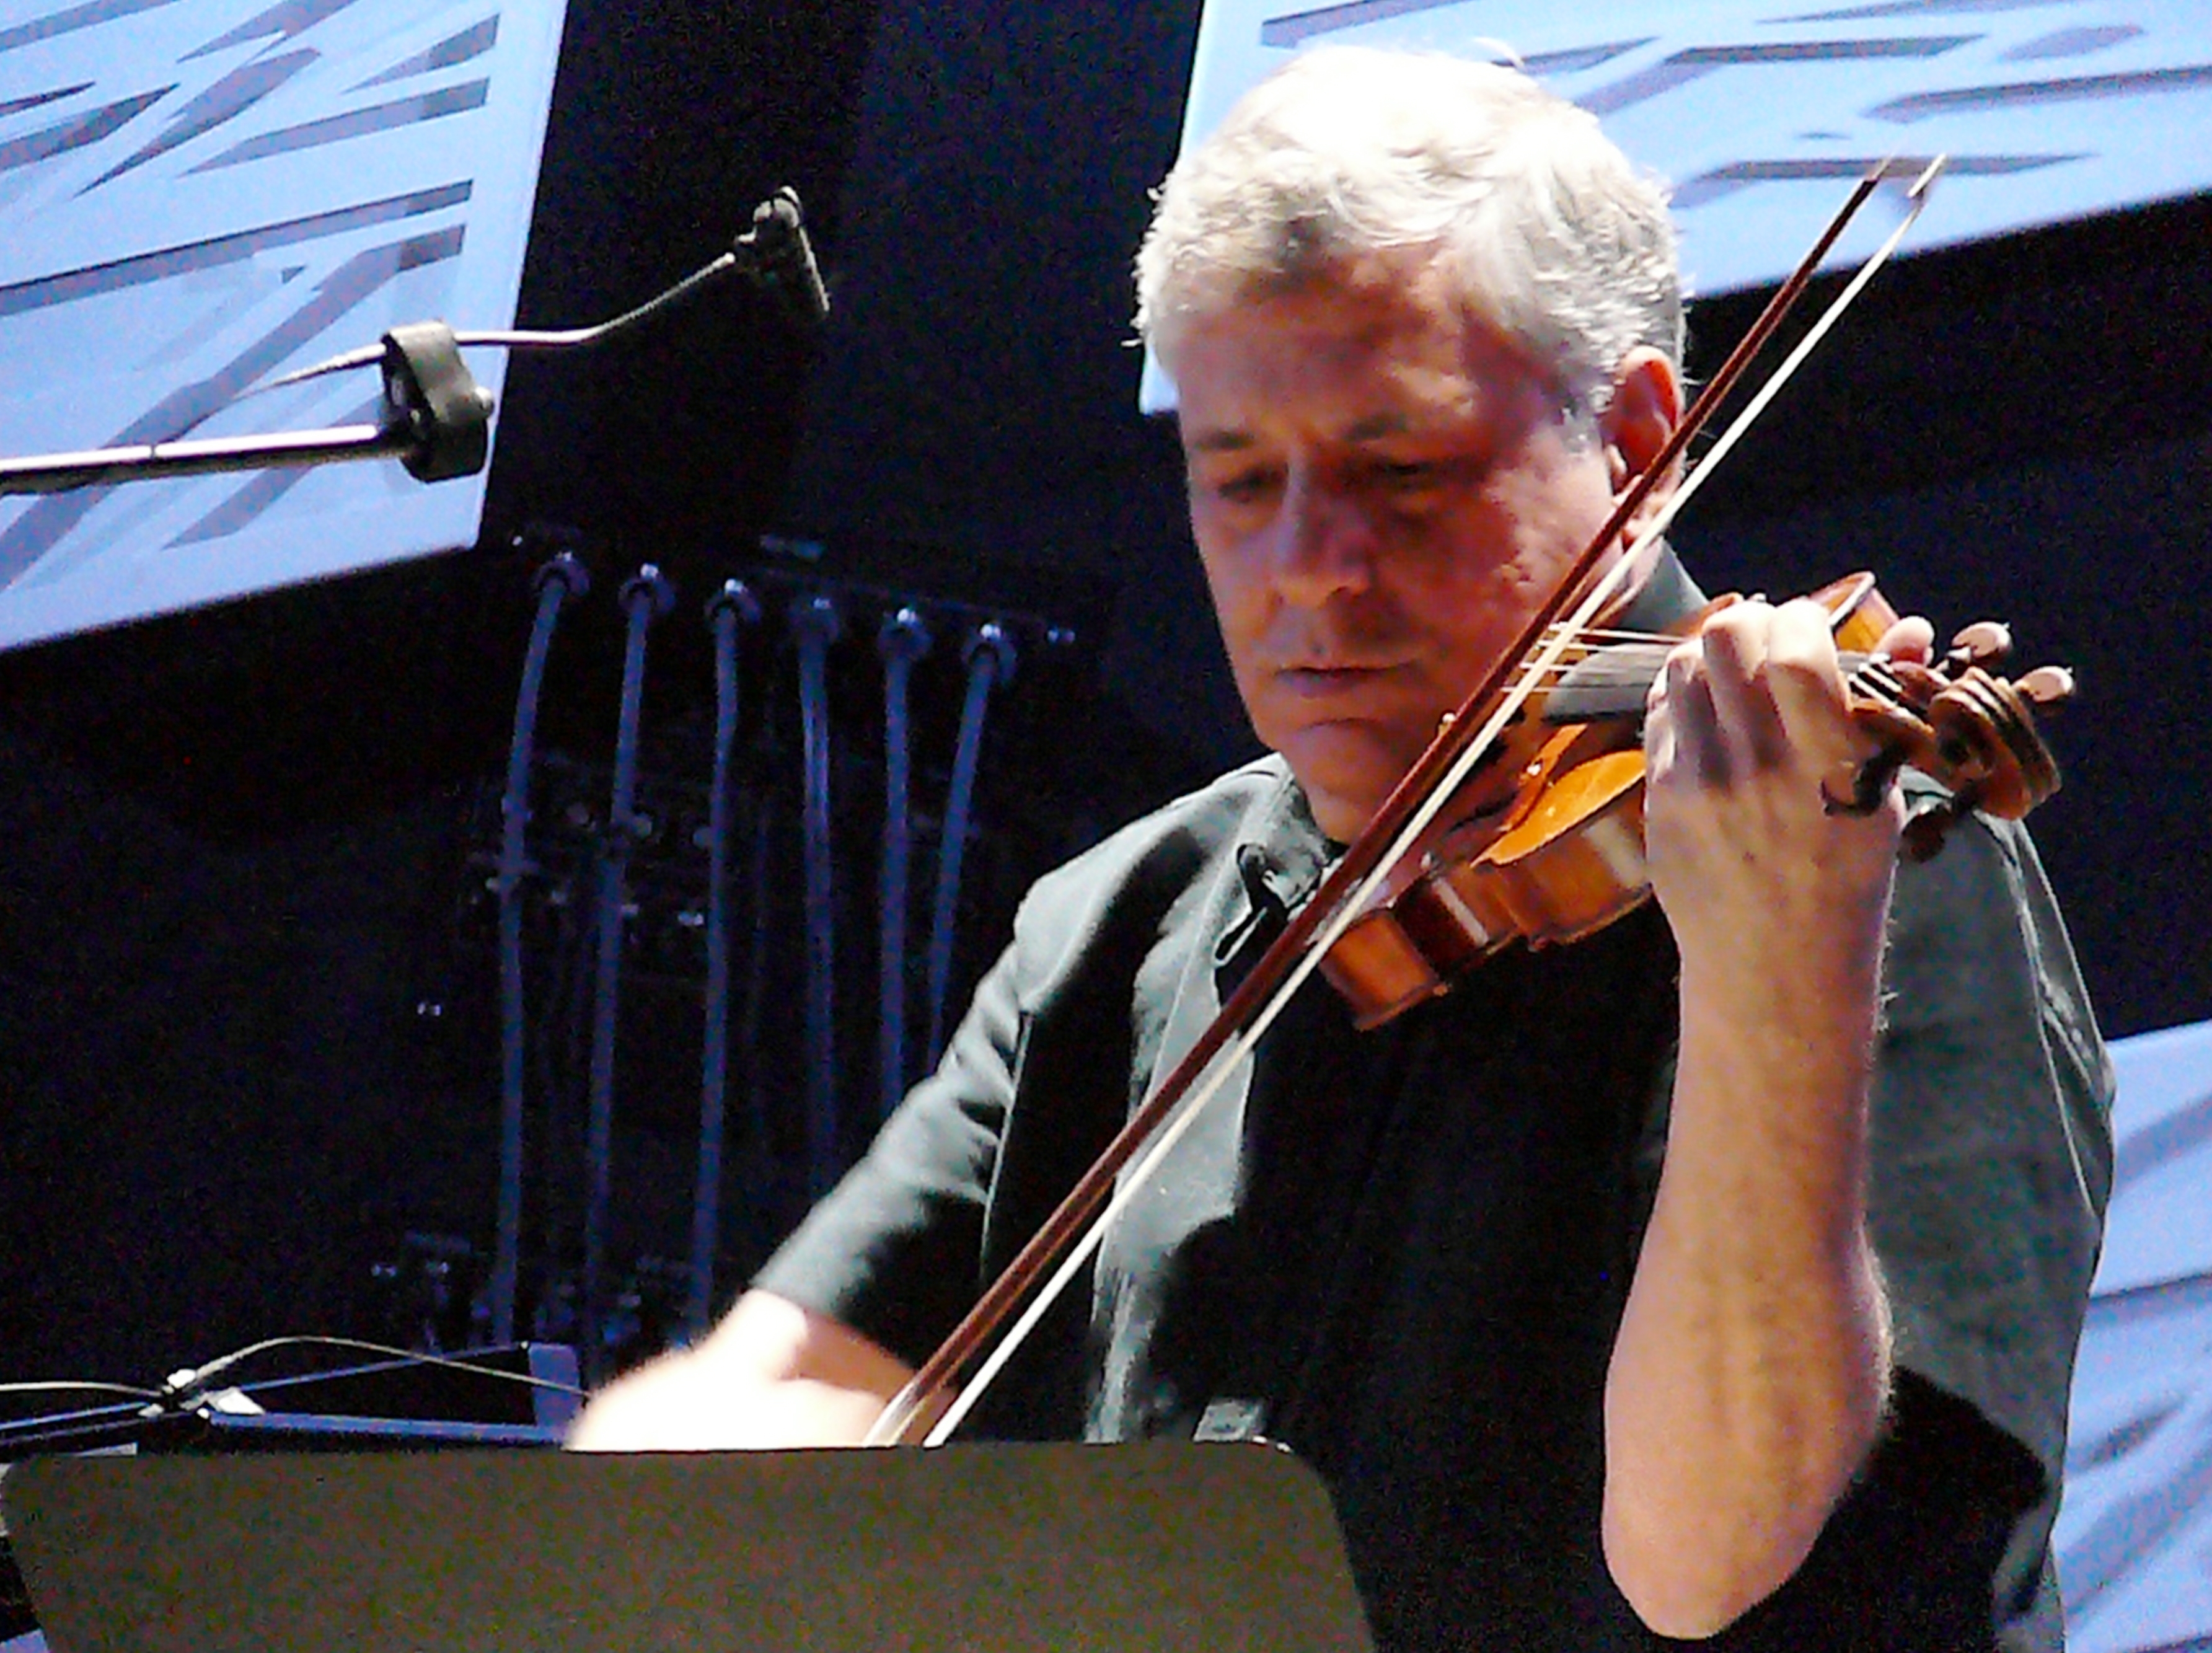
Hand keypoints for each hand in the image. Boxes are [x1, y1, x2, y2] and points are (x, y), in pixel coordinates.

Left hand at [1643, 597, 1902, 998]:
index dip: (1800, 617)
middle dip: (1749, 621)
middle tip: (1765, 640)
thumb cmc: (1843, 878)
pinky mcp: (1660, 795)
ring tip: (1735, 677)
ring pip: (1683, 665)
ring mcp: (1700, 779)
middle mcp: (1759, 765)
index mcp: (1828, 764)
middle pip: (1727, 638)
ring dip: (1711, 656)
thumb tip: (1907, 625)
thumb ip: (1886, 708)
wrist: (1774, 964)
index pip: (1796, 651)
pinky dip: (1683, 698)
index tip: (1807, 626)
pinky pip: (1661, 713)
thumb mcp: (1884, 798)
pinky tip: (1707, 717)